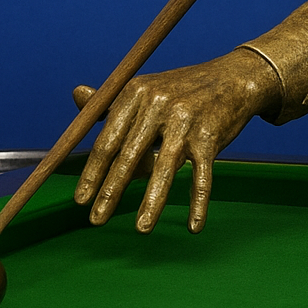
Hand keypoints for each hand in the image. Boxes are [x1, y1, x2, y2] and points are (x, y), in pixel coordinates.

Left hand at [73, 50, 279, 232]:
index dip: (92, 172)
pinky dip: (198, 203)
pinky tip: (193, 227)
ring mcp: (186, 121)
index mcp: (136, 92)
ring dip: (151, 203)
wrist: (232, 78)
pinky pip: (203, 176)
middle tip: (96, 220)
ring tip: (141, 229)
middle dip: (111, 191)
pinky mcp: (211, 137)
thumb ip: (111, 101)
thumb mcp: (145, 90)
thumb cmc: (181, 90)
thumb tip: (76, 95)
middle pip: (129, 155)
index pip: (108, 139)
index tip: (81, 199)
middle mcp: (158, 104)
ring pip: (165, 169)